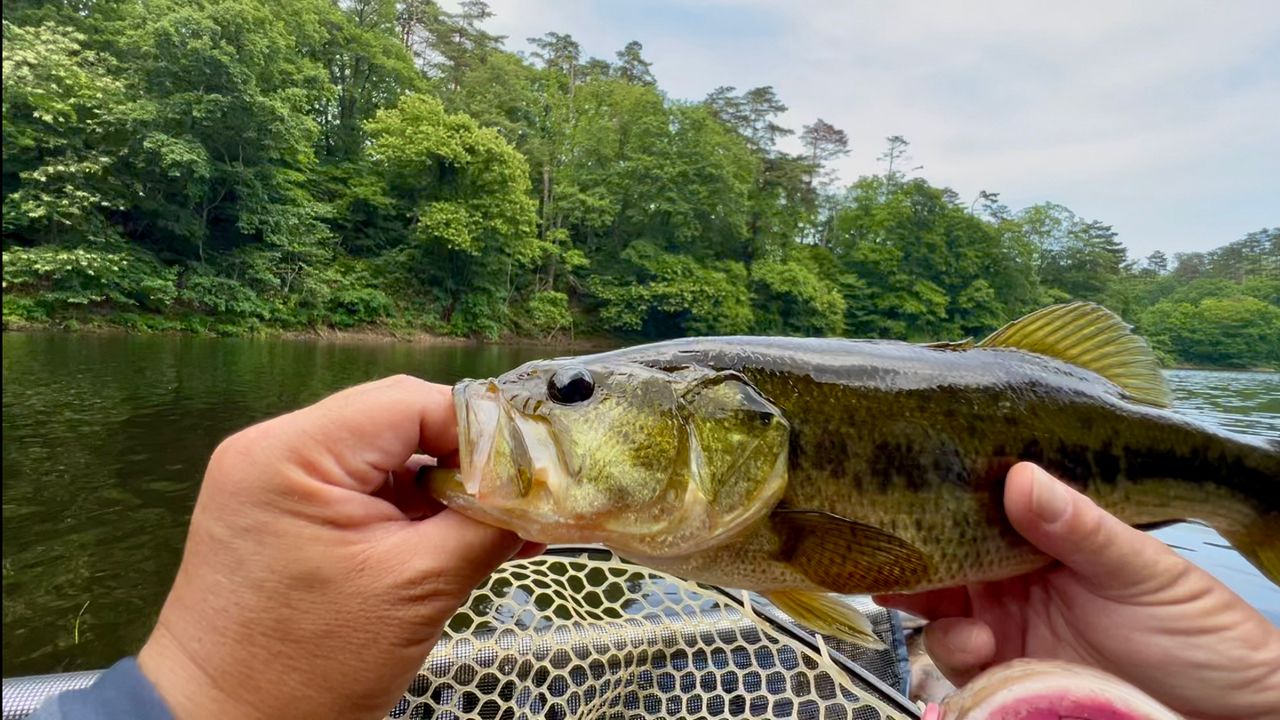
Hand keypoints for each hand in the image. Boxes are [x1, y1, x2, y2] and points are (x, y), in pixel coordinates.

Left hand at [137, 375, 543, 719]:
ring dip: (445, 488)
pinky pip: (364, 487)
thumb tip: (544, 487)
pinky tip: (461, 537)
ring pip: (387, 455)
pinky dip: (413, 510)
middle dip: (468, 461)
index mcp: (292, 453)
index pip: (411, 403)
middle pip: (399, 422)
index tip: (533, 472)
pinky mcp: (283, 510)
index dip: (481, 432)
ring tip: (503, 527)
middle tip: (524, 500)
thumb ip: (487, 522)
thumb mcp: (418, 588)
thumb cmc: (310, 669)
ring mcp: (274, 478)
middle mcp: (274, 448)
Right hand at [876, 462, 1279, 719]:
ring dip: (934, 609)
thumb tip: (1020, 476)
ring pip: (939, 609)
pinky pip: (957, 660)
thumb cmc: (1199, 628)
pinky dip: (955, 651)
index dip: (940, 497)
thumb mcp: (1144, 570)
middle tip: (891, 555)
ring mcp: (1008, 626)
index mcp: (1046, 535)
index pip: (979, 506)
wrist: (1226, 712)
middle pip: (945, 557)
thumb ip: (1081, 528)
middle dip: (914, 556)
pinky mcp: (1006, 674)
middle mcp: (1016, 577)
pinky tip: (981, 646)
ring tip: (970, 625)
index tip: (902, 488)